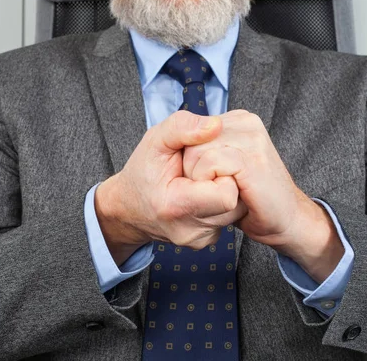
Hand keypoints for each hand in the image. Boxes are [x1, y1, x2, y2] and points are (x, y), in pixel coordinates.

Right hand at [95, 111, 247, 265]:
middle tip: (205, 171)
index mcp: (176, 206)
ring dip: (226, 191)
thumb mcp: (154, 140)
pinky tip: (204, 194)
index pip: (226, 195)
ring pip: (237, 211)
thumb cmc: (143, 172)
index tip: (209, 164)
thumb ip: (183, 127)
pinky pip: (230, 219)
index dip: (224, 173)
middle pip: (236, 203)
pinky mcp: (206, 242)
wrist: (129, 208)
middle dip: (226, 180)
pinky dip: (222, 204)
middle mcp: (189, 231)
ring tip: (203, 182)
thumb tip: (217, 125)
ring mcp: (199, 240)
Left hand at [182, 110, 305, 247]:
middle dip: (194, 170)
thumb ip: (199, 144)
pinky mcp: (253, 159)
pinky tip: (232, 194)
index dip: (190, 160)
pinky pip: (211, 163)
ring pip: (197, 152)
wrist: (284, 221)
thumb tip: (208, 124)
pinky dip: (210, 185)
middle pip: (190, 139)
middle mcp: (245, 122)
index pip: (190, 128)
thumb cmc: (247, 197)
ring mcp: (252, 138)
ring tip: (228, 190)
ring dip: (201, 180)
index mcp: (236, 120)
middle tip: (222, 186)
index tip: (215, 177)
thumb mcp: (216, 168)